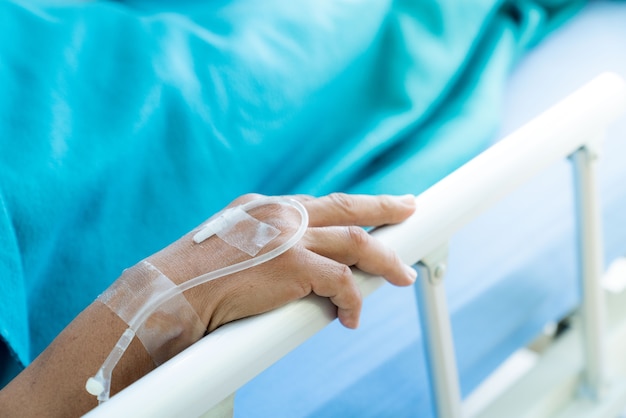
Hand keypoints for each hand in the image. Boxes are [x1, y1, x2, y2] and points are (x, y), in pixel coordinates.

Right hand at [148, 193, 416, 330]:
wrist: (170, 292)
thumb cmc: (192, 278)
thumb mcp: (230, 244)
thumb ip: (262, 245)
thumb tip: (287, 266)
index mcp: (267, 207)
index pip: (320, 203)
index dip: (350, 206)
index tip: (371, 206)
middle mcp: (282, 214)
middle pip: (346, 207)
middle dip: (383, 207)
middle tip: (408, 207)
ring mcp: (289, 237)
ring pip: (355, 241)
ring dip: (383, 260)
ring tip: (402, 275)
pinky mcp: (293, 266)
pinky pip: (342, 282)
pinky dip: (352, 301)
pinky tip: (351, 318)